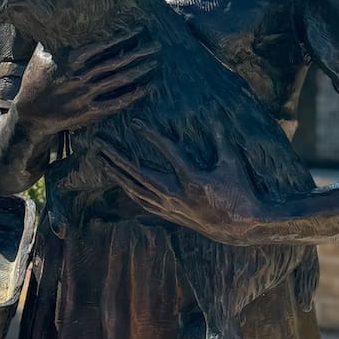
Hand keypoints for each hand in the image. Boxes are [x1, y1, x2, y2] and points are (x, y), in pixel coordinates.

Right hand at [13, 31, 158, 141]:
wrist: (30, 116)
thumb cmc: (35, 82)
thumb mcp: (40, 56)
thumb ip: (52, 38)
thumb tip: (53, 16)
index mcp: (70, 60)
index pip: (102, 46)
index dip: (122, 37)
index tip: (138, 30)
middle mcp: (81, 77)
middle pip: (116, 62)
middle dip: (138, 53)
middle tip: (156, 45)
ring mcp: (86, 95)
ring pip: (119, 81)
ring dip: (138, 71)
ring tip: (154, 62)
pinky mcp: (90, 112)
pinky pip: (116, 103)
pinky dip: (132, 96)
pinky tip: (145, 88)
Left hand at [94, 120, 265, 243]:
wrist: (239, 227)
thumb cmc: (239, 191)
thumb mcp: (232, 163)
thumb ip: (221, 138)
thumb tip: (214, 111)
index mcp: (194, 180)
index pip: (168, 153)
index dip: (151, 136)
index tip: (134, 122)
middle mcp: (177, 196)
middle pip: (139, 174)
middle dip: (117, 157)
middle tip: (99, 143)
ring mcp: (171, 207)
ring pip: (136, 189)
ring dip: (117, 173)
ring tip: (101, 159)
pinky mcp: (169, 215)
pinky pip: (142, 201)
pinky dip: (128, 189)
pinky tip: (118, 181)